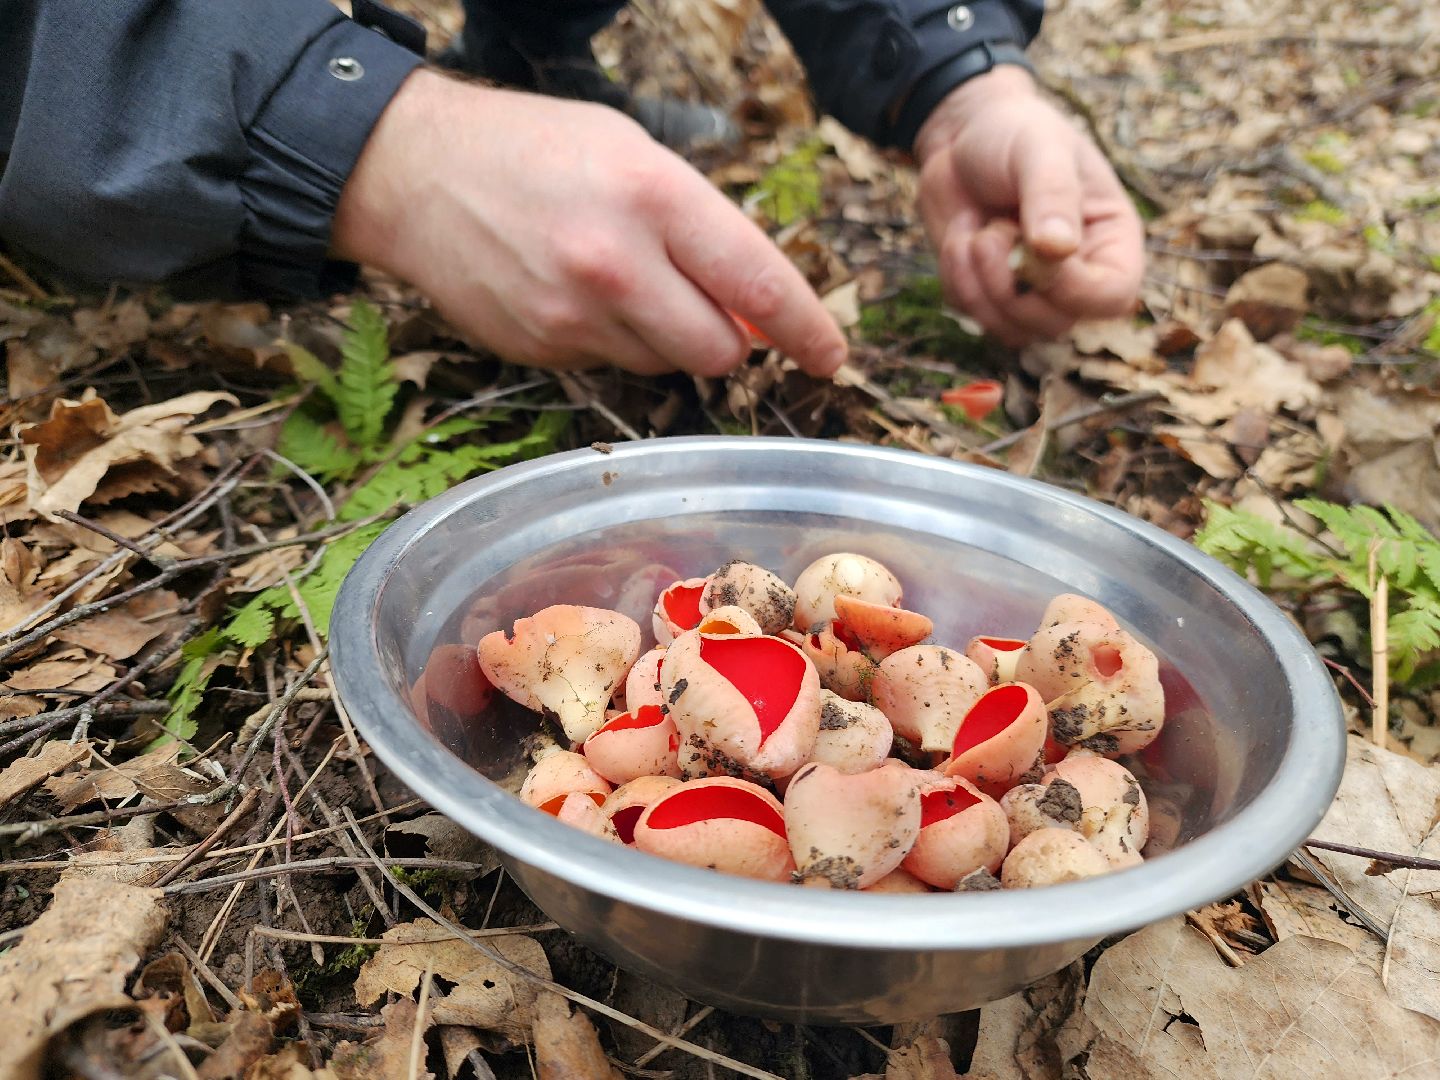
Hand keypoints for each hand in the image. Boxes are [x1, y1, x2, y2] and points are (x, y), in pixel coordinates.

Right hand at [333, 70, 847, 377]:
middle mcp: (616, 264)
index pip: (758, 285)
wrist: (414, 172)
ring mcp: (572, 316)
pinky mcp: (539, 350)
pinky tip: (577, 295)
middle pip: (718, 351)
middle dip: (731, 342)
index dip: (807, 330)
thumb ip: (701, 228)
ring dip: (668, 339)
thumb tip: (755, 307)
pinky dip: (613, 342)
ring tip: (624, 283)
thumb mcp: (634, 154)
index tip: (831, 355)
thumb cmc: (536, 149)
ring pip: (666, 365)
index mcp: (654, 197)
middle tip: (714, 312)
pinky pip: (609, 366)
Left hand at [914, 67, 1143, 347]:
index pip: (1112, 296)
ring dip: (979, 284)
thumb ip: (1053, 196)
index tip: (1035, 251)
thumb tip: (1058, 250)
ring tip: (975, 229)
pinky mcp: (988, 293)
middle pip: (1056, 324)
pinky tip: (961, 234)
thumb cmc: (1014, 133)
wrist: (962, 136)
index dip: (1073, 289)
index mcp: (1110, 239)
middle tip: (993, 230)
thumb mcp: (1040, 150)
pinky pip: (971, 314)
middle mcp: (1077, 274)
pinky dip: (956, 277)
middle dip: (1012, 285)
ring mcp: (1031, 290)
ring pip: (1011, 330)